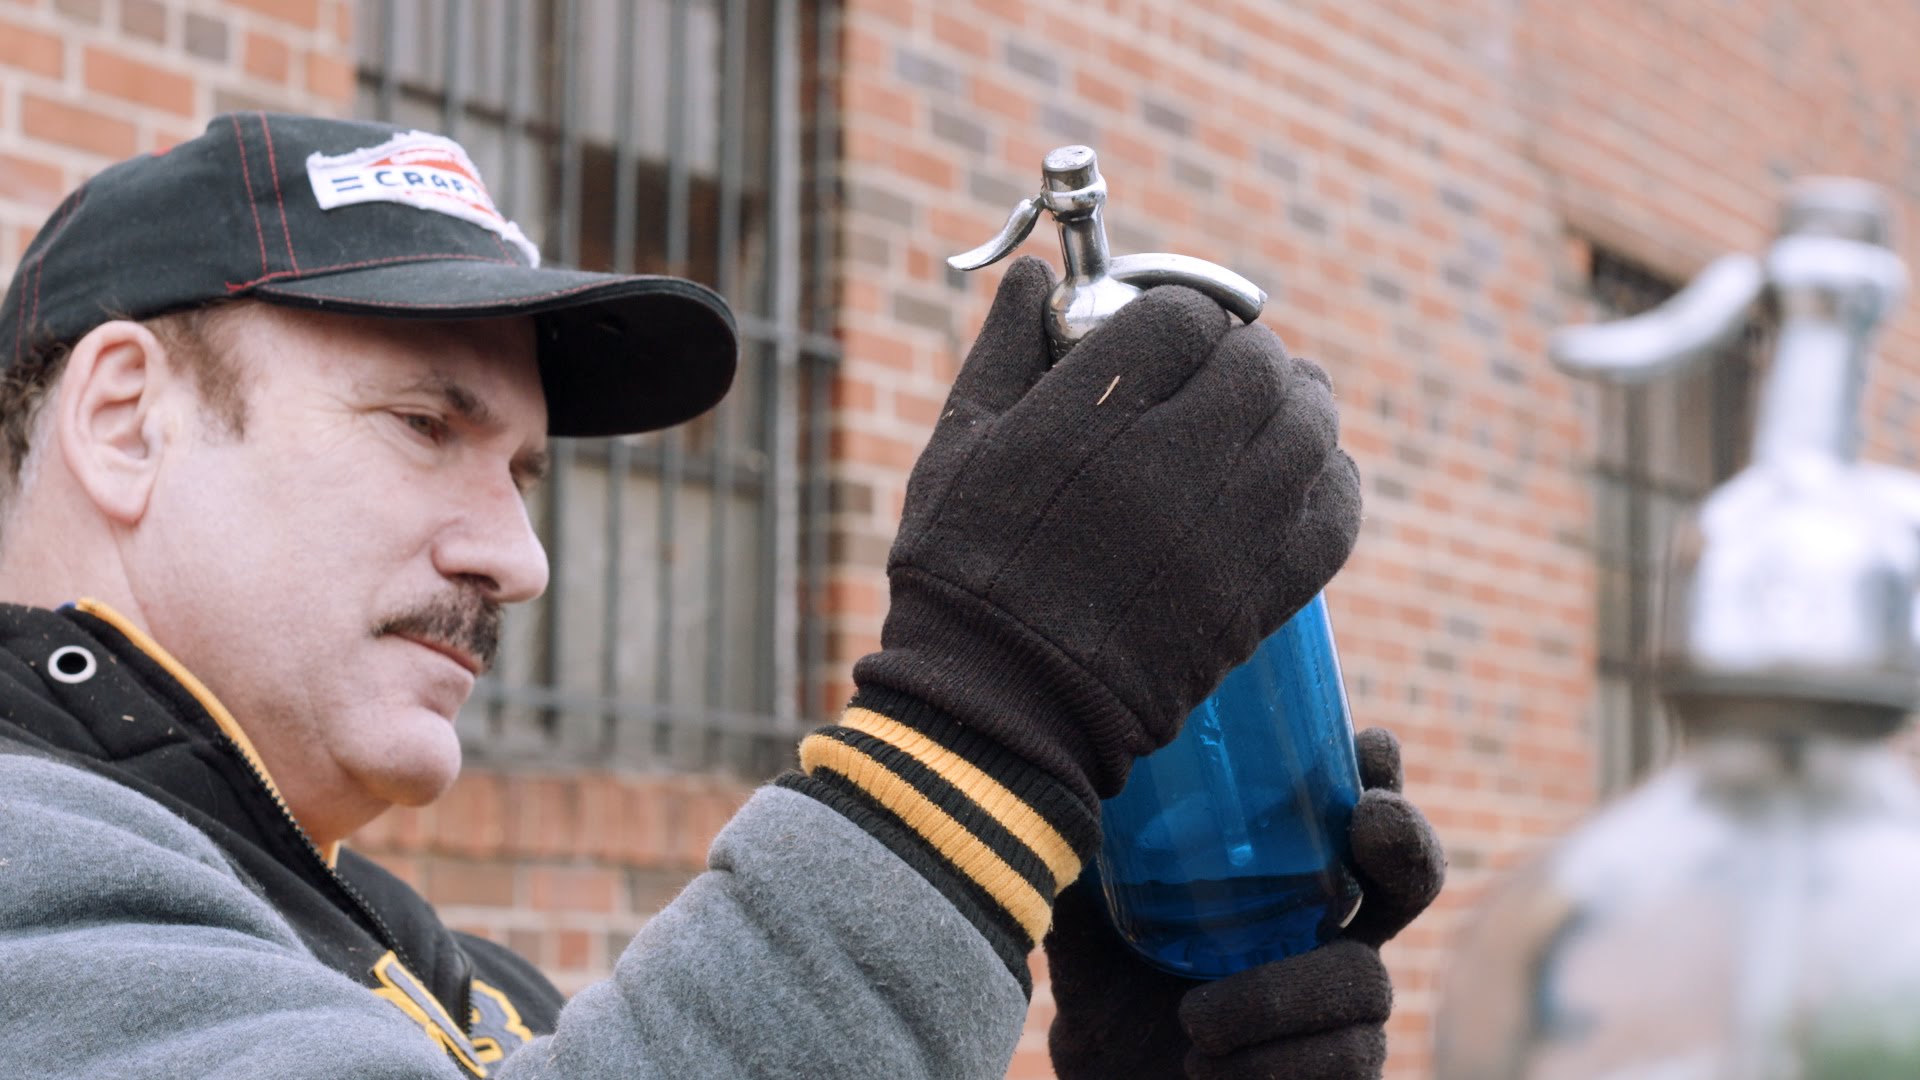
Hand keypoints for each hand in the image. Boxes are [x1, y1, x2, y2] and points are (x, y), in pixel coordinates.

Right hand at [854, 256, 1361, 803]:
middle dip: (1245, 353)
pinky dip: (1329, 480)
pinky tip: (1302, 473)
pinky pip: (1333, 515)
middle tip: (1224, 367)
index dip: (1181, 313)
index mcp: (1086, 421)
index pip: (1182, 320)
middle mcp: (1165, 469)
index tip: (1168, 332)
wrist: (1000, 703)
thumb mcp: (955, 447)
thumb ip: (1001, 352)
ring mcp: (1221, 536)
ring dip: (1298, 404)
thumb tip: (1031, 278)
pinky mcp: (1256, 598)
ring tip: (1272, 407)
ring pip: (1307, 430)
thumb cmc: (963, 571)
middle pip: (1257, 367)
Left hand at [1046, 728, 1446, 1079]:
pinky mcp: (1343, 1075)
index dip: (1379, 774)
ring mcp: (1347, 1010)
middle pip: (1411, 875)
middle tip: (1370, 822)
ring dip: (1276, 995)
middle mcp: (1330, 934)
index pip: (1349, 810)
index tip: (1371, 744)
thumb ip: (1085, 868)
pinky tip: (1209, 1068)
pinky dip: (1272, 1063)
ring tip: (1193, 1021)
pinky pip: (1348, 1062)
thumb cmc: (1110, 1002)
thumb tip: (1057, 782)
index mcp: (1284, 881)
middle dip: (1407, 841)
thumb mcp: (1087, 929)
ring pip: (1364, 981)